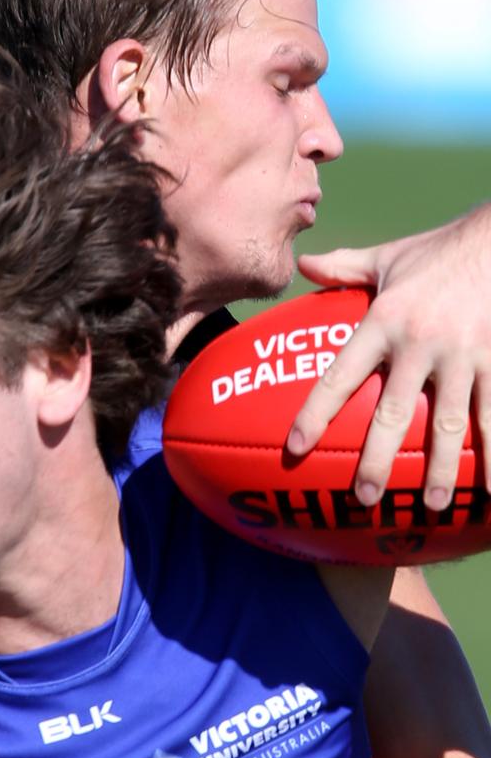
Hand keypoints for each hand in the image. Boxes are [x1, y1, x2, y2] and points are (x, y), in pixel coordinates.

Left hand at [288, 204, 490, 508]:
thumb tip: (302, 264)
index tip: (295, 449)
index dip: (315, 414)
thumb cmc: (440, 251)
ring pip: (449, 422)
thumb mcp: (388, 257)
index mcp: (383, 322)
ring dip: (440, 467)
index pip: (339, 375)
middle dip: (377, 459)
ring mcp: (463, 355)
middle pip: (393, 412)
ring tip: (431, 506)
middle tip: (364, 497)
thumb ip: (344, 267)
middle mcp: (420, 343)